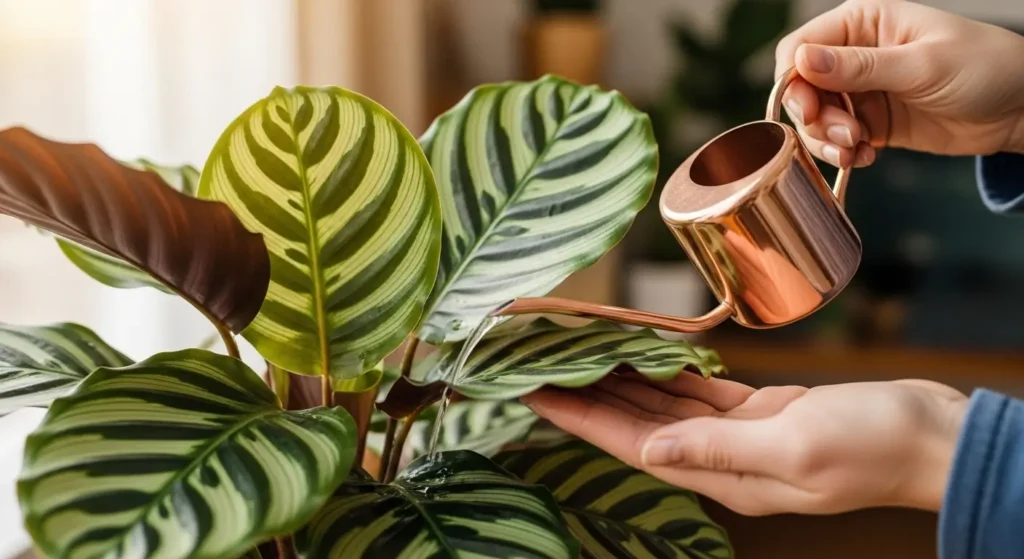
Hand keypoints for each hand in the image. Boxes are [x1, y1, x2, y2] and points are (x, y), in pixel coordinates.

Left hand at [520, 372, 967, 515]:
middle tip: (539, 367)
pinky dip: (668, 374)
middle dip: (587, 398)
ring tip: (577, 359)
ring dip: (620, 383)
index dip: (581, 419)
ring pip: (663, 406)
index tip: (534, 395)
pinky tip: (643, 358)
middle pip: (637, 425)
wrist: (933, 435)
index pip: (633, 445)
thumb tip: (653, 446)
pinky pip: (699, 393)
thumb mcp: (797, 445)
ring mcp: (741, 436)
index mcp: (726, 475)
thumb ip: (721, 449)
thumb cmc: (877, 445)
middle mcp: (723, 459)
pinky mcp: (761, 413)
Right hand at [774, 0, 1023, 167]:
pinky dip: (844, 152)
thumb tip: (801, 60)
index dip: (794, 80)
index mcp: (864, 22)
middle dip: (814, 118)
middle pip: (802, 88)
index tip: (808, 109)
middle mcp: (855, 54)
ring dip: (827, 140)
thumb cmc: (984, 67)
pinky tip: (866, 157)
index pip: (801, 47)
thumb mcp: (921, 66)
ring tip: (856, 150)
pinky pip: (838, 139)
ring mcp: (862, 89)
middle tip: (843, 136)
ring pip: (816, 118)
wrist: (1021, 109)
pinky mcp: (872, 121)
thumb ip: (859, 66)